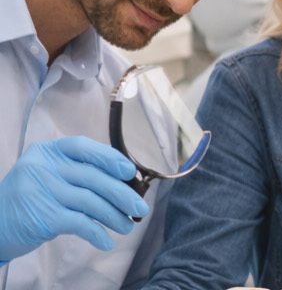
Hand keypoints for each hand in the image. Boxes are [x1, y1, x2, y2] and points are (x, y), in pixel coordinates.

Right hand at [0, 137, 147, 261]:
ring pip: (92, 201)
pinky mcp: (43, 216)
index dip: (110, 158)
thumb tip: (125, 183)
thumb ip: (78, 174)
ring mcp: (41, 190)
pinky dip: (98, 233)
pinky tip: (106, 241)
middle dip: (123, 194)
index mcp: (47, 151)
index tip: (130, 172)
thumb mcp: (48, 177)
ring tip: (126, 227)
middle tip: (141, 209)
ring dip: (115, 217)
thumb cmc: (31, 199)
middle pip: (94, 177)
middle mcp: (42, 167)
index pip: (84, 147)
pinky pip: (81, 223)